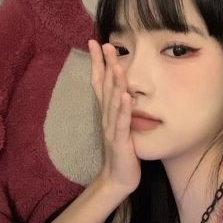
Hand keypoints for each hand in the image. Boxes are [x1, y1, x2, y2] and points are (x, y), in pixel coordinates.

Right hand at [89, 40, 140, 195]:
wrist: (118, 179)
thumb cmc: (122, 153)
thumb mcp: (120, 128)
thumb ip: (120, 110)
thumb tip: (124, 91)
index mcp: (107, 114)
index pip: (100, 84)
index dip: (97, 64)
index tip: (96, 43)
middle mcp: (107, 119)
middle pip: (104, 88)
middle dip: (105, 65)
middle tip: (105, 44)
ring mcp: (112, 130)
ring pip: (112, 103)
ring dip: (115, 84)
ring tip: (117, 64)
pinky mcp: (120, 142)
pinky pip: (122, 124)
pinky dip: (123, 110)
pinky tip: (126, 97)